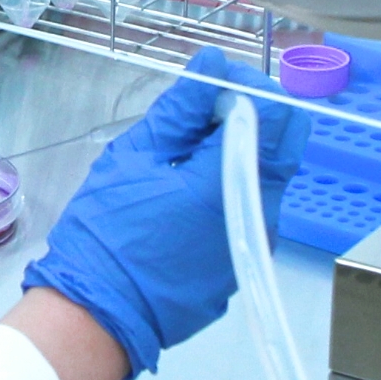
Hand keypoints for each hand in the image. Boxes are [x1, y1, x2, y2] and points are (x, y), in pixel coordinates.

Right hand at [19, 48, 308, 377]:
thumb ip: (181, 109)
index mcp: (232, 181)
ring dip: (235, 150)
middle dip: (249, 115)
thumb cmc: (107, 234)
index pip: (276, 113)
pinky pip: (248, 207)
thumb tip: (212, 65)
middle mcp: (261, 212)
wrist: (98, 314)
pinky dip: (227, 185)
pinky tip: (183, 192)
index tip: (211, 83)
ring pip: (265, 175)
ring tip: (182, 153)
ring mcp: (255, 240)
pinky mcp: (241, 259)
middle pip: (282, 144)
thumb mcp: (135, 157)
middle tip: (199, 112)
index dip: (249, 86)